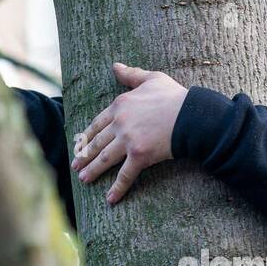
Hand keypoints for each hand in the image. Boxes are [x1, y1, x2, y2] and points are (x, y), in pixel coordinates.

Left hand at [71, 63, 188, 204]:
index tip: (79, 144)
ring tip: (83, 180)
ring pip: (105, 158)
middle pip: (97, 142)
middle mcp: (120, 123)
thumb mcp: (151, 78)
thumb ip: (131, 75)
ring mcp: (128, 140)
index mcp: (120, 105)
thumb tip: (115, 66)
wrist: (191, 115)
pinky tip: (109, 199)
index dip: (87, 135)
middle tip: (75, 165)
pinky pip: (125, 175)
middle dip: (84, 155)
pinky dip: (117, 188)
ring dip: (92, 170)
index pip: (98, 123)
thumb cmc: (174, 96)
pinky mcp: (140, 156)